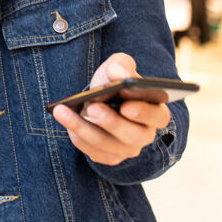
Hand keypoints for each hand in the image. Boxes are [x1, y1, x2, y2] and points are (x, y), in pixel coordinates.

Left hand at [51, 53, 170, 165]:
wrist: (97, 99)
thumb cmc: (112, 83)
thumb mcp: (116, 68)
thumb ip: (121, 65)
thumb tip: (120, 73)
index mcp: (155, 111)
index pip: (158, 116)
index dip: (144, 113)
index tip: (126, 106)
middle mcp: (144, 134)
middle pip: (133, 136)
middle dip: (111, 122)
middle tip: (92, 107)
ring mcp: (127, 149)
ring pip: (107, 145)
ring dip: (84, 128)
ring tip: (63, 111)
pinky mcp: (108, 156)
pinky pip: (93, 152)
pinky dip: (77, 135)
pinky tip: (63, 118)